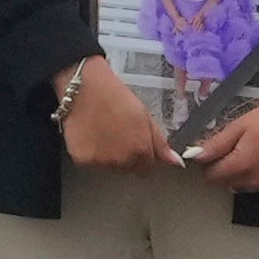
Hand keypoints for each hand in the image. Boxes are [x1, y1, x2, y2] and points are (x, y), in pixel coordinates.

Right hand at [56, 61, 177, 177]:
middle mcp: (122, 162)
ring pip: (108, 167)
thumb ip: (159, 142)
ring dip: (107, 156)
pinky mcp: (81, 161)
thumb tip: (176, 162)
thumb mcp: (144, 116)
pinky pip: (89, 163)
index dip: (142, 157)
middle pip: (127, 169)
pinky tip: (88, 135)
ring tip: (101, 131)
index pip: (146, 170)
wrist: (84, 88)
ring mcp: (100, 163)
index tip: (135, 143)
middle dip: (125, 156)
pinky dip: (89, 153)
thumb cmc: (116, 96)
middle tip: (117, 133)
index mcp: (140, 151)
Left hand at [188, 79, 258, 192]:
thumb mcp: (239, 125)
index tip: (217, 153)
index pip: (212, 177)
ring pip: (247, 187)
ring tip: (258, 152)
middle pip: (229, 183)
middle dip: (229, 169)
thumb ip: (217, 144)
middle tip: (241, 148)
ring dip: (246, 175)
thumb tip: (196, 157)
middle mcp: (256, 181)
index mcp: (241, 165)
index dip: (211, 165)